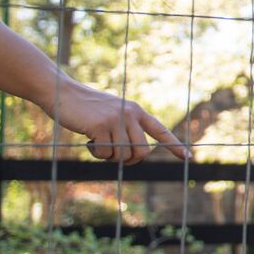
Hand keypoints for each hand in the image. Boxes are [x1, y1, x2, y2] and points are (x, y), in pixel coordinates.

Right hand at [47, 79, 189, 164]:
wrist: (64, 93)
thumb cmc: (87, 109)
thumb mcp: (112, 114)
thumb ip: (126, 130)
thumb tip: (136, 156)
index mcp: (136, 111)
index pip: (160, 131)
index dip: (175, 146)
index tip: (189, 157)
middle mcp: (130, 114)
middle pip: (141, 152)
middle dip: (128, 160)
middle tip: (112, 154)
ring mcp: (116, 119)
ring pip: (123, 155)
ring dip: (109, 157)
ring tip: (97, 143)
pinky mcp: (101, 126)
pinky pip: (105, 154)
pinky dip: (95, 153)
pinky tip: (87, 140)